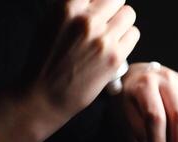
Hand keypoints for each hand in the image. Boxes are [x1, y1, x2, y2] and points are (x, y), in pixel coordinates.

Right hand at [0, 0, 139, 141]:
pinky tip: (114, 48)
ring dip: (121, 23)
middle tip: (105, 21)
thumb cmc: (45, 61)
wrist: (44, 95)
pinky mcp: (114, 57)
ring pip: (128, 14)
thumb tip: (91, 1)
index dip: (99, 1)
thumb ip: (72, 8)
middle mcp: (87, 20)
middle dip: (112, 8)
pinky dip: (126, 40)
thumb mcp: (50, 23)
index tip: (100, 7)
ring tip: (110, 35)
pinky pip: (133, 35)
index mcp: (68, 7)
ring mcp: (103, 39)